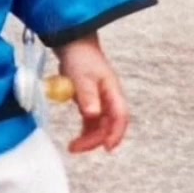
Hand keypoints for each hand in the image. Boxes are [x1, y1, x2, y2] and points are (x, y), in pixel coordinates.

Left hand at [57, 36, 129, 154]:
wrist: (73, 44)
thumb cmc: (80, 57)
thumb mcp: (82, 77)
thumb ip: (87, 96)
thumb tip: (92, 115)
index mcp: (113, 92)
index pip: (120, 117)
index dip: (116, 133)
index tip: (107, 148)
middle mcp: (110, 99)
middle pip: (110, 125)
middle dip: (96, 140)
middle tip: (77, 148)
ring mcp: (101, 101)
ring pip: (100, 126)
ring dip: (89, 138)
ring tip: (73, 146)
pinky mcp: (91, 102)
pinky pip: (91, 122)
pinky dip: (85, 131)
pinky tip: (76, 138)